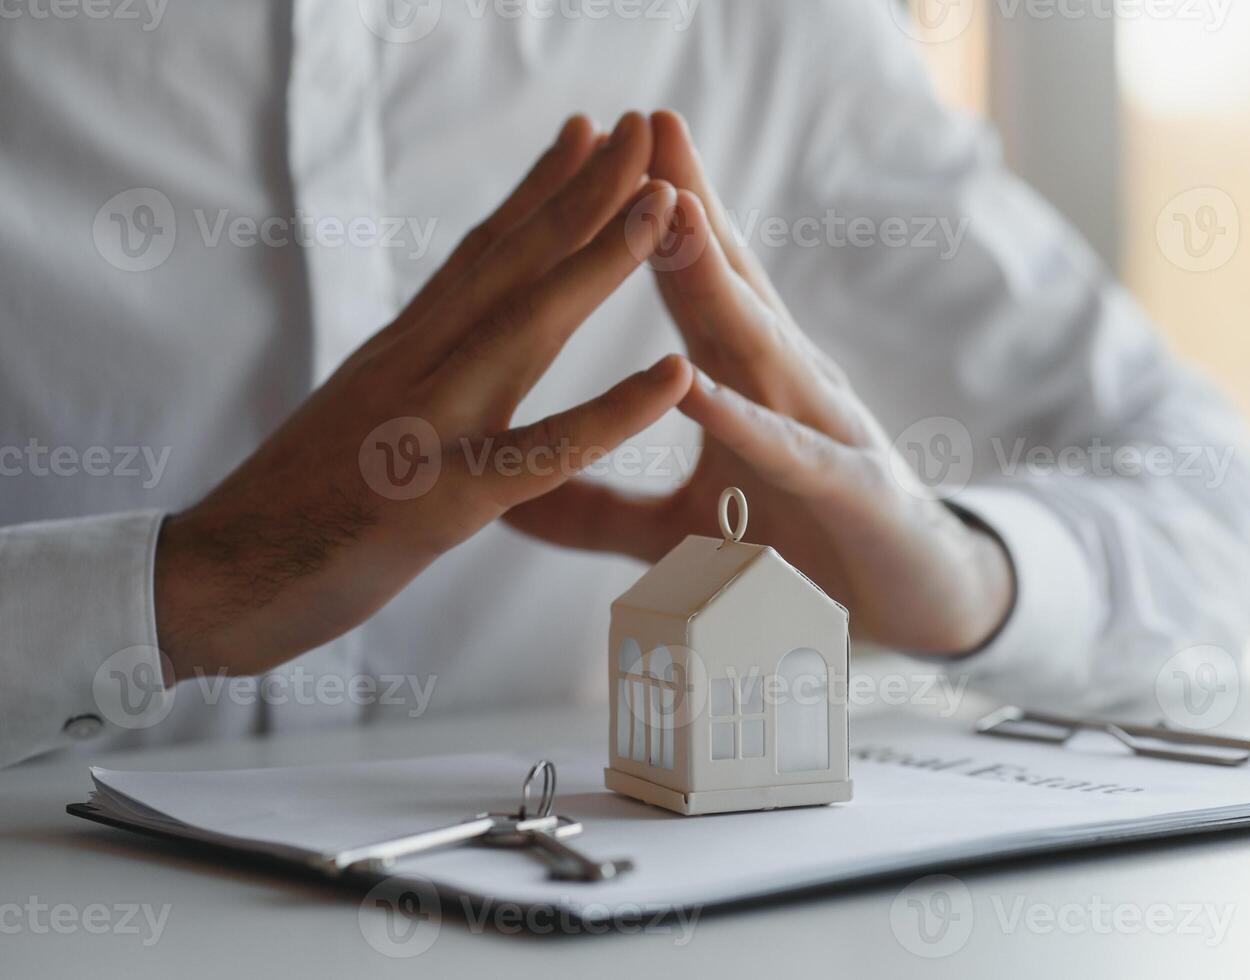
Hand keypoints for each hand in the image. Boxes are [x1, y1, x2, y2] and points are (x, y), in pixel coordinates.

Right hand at [156, 113, 692, 679]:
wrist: (209, 582)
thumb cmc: (287, 513)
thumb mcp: (354, 421)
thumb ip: (404, 379)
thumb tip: (440, 344)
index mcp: (399, 356)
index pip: (478, 256)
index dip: (537, 193)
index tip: (589, 137)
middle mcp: (412, 370)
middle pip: (509, 264)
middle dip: (582, 191)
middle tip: (644, 127)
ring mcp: (425, 430)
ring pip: (525, 328)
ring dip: (600, 262)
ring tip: (664, 203)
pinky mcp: (440, 503)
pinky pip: (540, 452)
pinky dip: (610, 414)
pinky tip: (674, 377)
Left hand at [506, 111, 1013, 654]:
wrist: (919, 608)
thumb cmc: (801, 551)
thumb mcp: (680, 531)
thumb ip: (599, 512)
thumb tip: (512, 500)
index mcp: (748, 385)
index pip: (695, 290)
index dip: (650, 220)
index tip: (599, 148)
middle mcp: (790, 390)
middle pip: (735, 287)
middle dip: (691, 204)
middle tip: (647, 125)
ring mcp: (827, 434)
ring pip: (766, 348)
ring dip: (719, 282)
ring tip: (675, 211)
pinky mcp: (853, 496)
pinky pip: (791, 453)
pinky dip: (743, 420)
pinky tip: (694, 383)